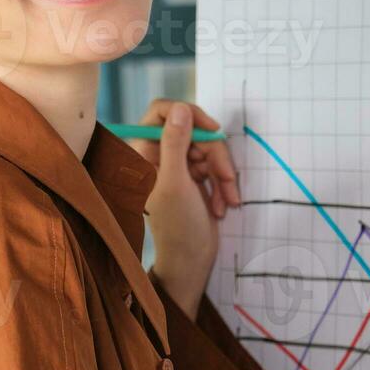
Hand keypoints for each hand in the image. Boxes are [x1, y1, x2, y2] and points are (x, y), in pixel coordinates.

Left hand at [124, 99, 241, 317]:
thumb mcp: (176, 182)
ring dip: (223, 174)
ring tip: (226, 201)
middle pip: (193, 130)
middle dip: (214, 154)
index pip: (161, 112)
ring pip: (208, 147)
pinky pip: (215, 164)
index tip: (211, 129)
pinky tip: (223, 205)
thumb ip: (175, 143)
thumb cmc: (177, 225)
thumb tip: (181, 108)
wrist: (192, 260)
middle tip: (226, 178)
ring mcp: (178, 164)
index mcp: (142, 152)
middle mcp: (158, 154)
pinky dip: (223, 183)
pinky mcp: (195, 175)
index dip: (188, 114)